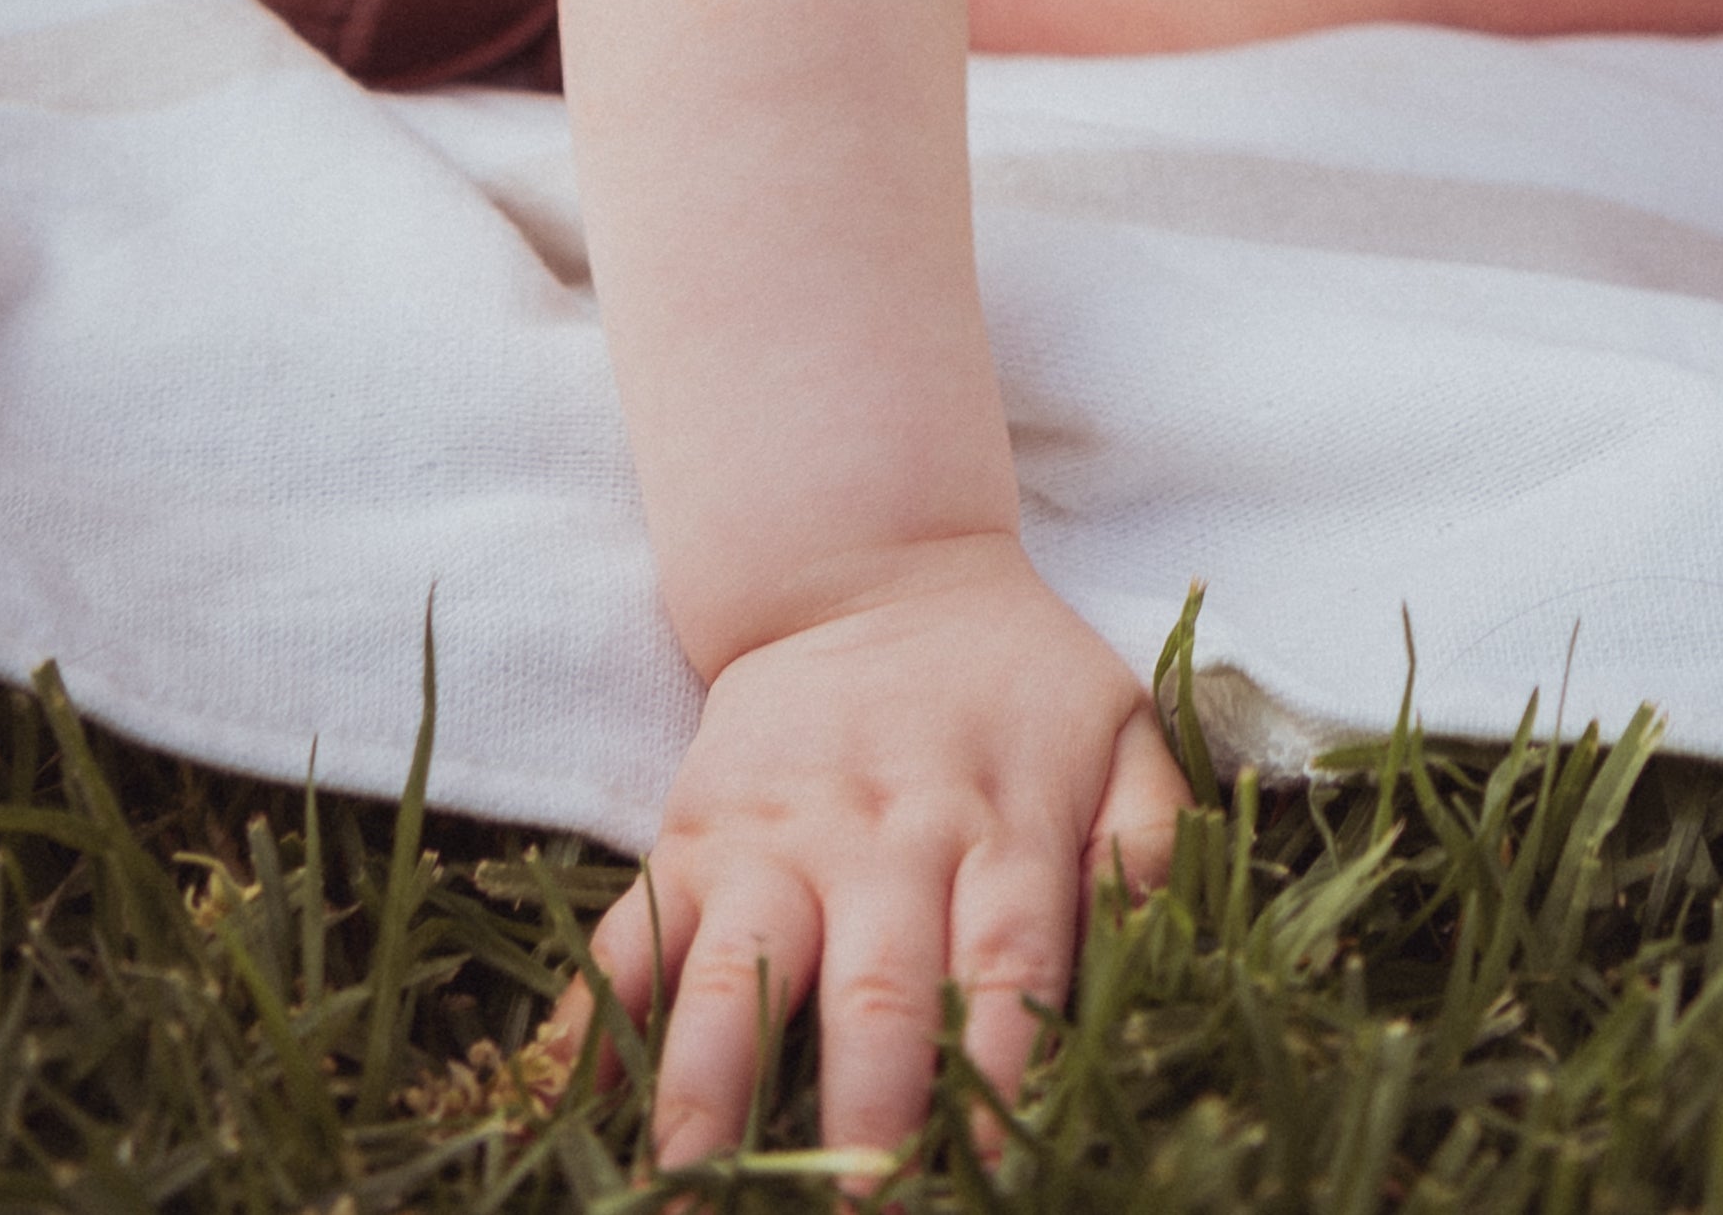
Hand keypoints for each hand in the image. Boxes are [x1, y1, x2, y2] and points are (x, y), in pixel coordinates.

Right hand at [573, 533, 1185, 1161]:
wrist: (871, 569)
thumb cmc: (1014, 683)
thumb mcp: (1118, 729)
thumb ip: (1150, 842)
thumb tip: (1160, 953)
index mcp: (998, 828)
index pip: (1006, 964)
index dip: (998, 1068)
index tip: (989, 1171)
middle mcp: (883, 842)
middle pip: (876, 991)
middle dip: (862, 1120)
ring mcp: (776, 843)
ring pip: (738, 974)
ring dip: (710, 1089)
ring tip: (688, 1185)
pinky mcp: (691, 837)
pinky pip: (632, 934)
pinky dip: (593, 1017)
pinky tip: (562, 1094)